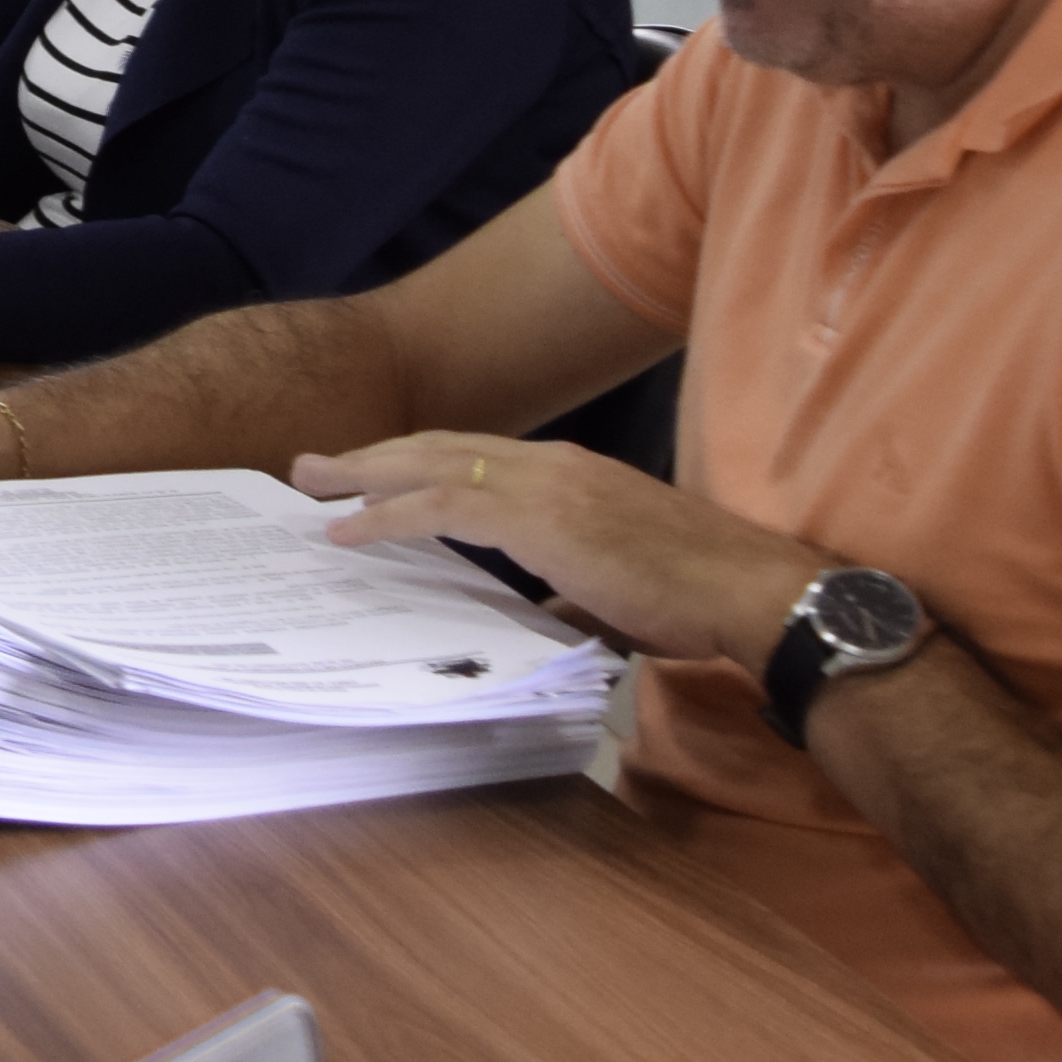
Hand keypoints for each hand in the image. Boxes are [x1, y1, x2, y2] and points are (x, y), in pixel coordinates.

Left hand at [288, 433, 815, 656]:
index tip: (371, 476)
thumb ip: (570, 590)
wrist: (748, 590)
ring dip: (365, 475)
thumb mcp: (617, 586)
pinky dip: (387, 514)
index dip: (418, 465)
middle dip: (374, 457)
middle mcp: (551, 465)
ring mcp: (545, 483)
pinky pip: (441, 506)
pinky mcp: (539, 516)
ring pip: (431, 466)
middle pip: (441, 449)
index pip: (475, 460)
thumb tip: (542, 612)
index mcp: (570, 475)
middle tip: (315, 467)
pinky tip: (349, 529)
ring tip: (313, 485)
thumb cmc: (697, 596)